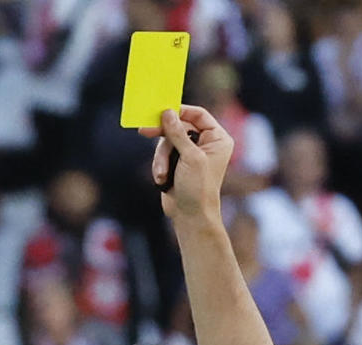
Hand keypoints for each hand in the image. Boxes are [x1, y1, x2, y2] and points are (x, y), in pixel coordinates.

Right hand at [143, 106, 233, 225]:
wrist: (190, 216)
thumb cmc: (198, 188)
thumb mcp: (190, 157)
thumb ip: (177, 133)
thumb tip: (167, 112)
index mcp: (217, 138)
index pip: (198, 115)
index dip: (181, 111)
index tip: (163, 110)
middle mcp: (205, 143)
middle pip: (179, 126)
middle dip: (163, 135)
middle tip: (144, 131)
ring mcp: (190, 153)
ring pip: (167, 141)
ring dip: (161, 158)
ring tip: (162, 175)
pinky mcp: (177, 163)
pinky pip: (162, 154)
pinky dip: (160, 165)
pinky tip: (162, 180)